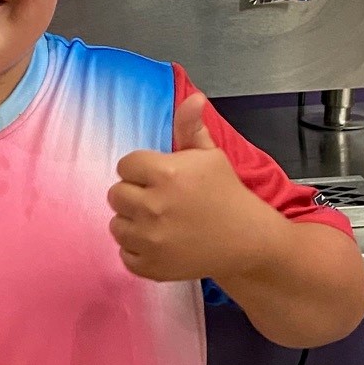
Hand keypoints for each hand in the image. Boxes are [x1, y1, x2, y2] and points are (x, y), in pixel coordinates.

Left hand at [108, 95, 274, 282]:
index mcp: (165, 173)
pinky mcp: (150, 266)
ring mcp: (150, 240)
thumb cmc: (227, 193)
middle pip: (116, 194)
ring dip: (133, 222)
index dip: (142, 170)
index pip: (125, 165)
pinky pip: (124, 253)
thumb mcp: (210, 156)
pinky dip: (138, 250)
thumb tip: (193, 97)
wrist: (248, 240)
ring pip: (116, 224)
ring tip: (159, 222)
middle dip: (135, 195)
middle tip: (160, 201)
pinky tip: (160, 243)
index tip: (160, 178)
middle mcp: (153, 206)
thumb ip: (191, 127)